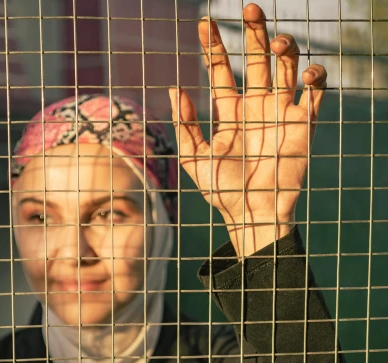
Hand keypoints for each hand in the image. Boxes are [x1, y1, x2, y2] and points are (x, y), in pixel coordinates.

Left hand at [169, 3, 326, 257]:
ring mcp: (281, 113)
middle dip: (254, 32)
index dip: (213, 46)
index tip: (204, 23)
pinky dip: (315, 80)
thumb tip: (174, 89)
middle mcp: (256, 106)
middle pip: (256, 59)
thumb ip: (185, 125)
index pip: (222, 70)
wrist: (252, 215)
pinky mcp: (303, 126)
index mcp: (230, 111)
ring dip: (284, 49)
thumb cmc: (222, 192)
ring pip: (286, 68)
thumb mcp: (194, 159)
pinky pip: (314, 95)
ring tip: (277, 44)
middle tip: (250, 8)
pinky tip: (307, 74)